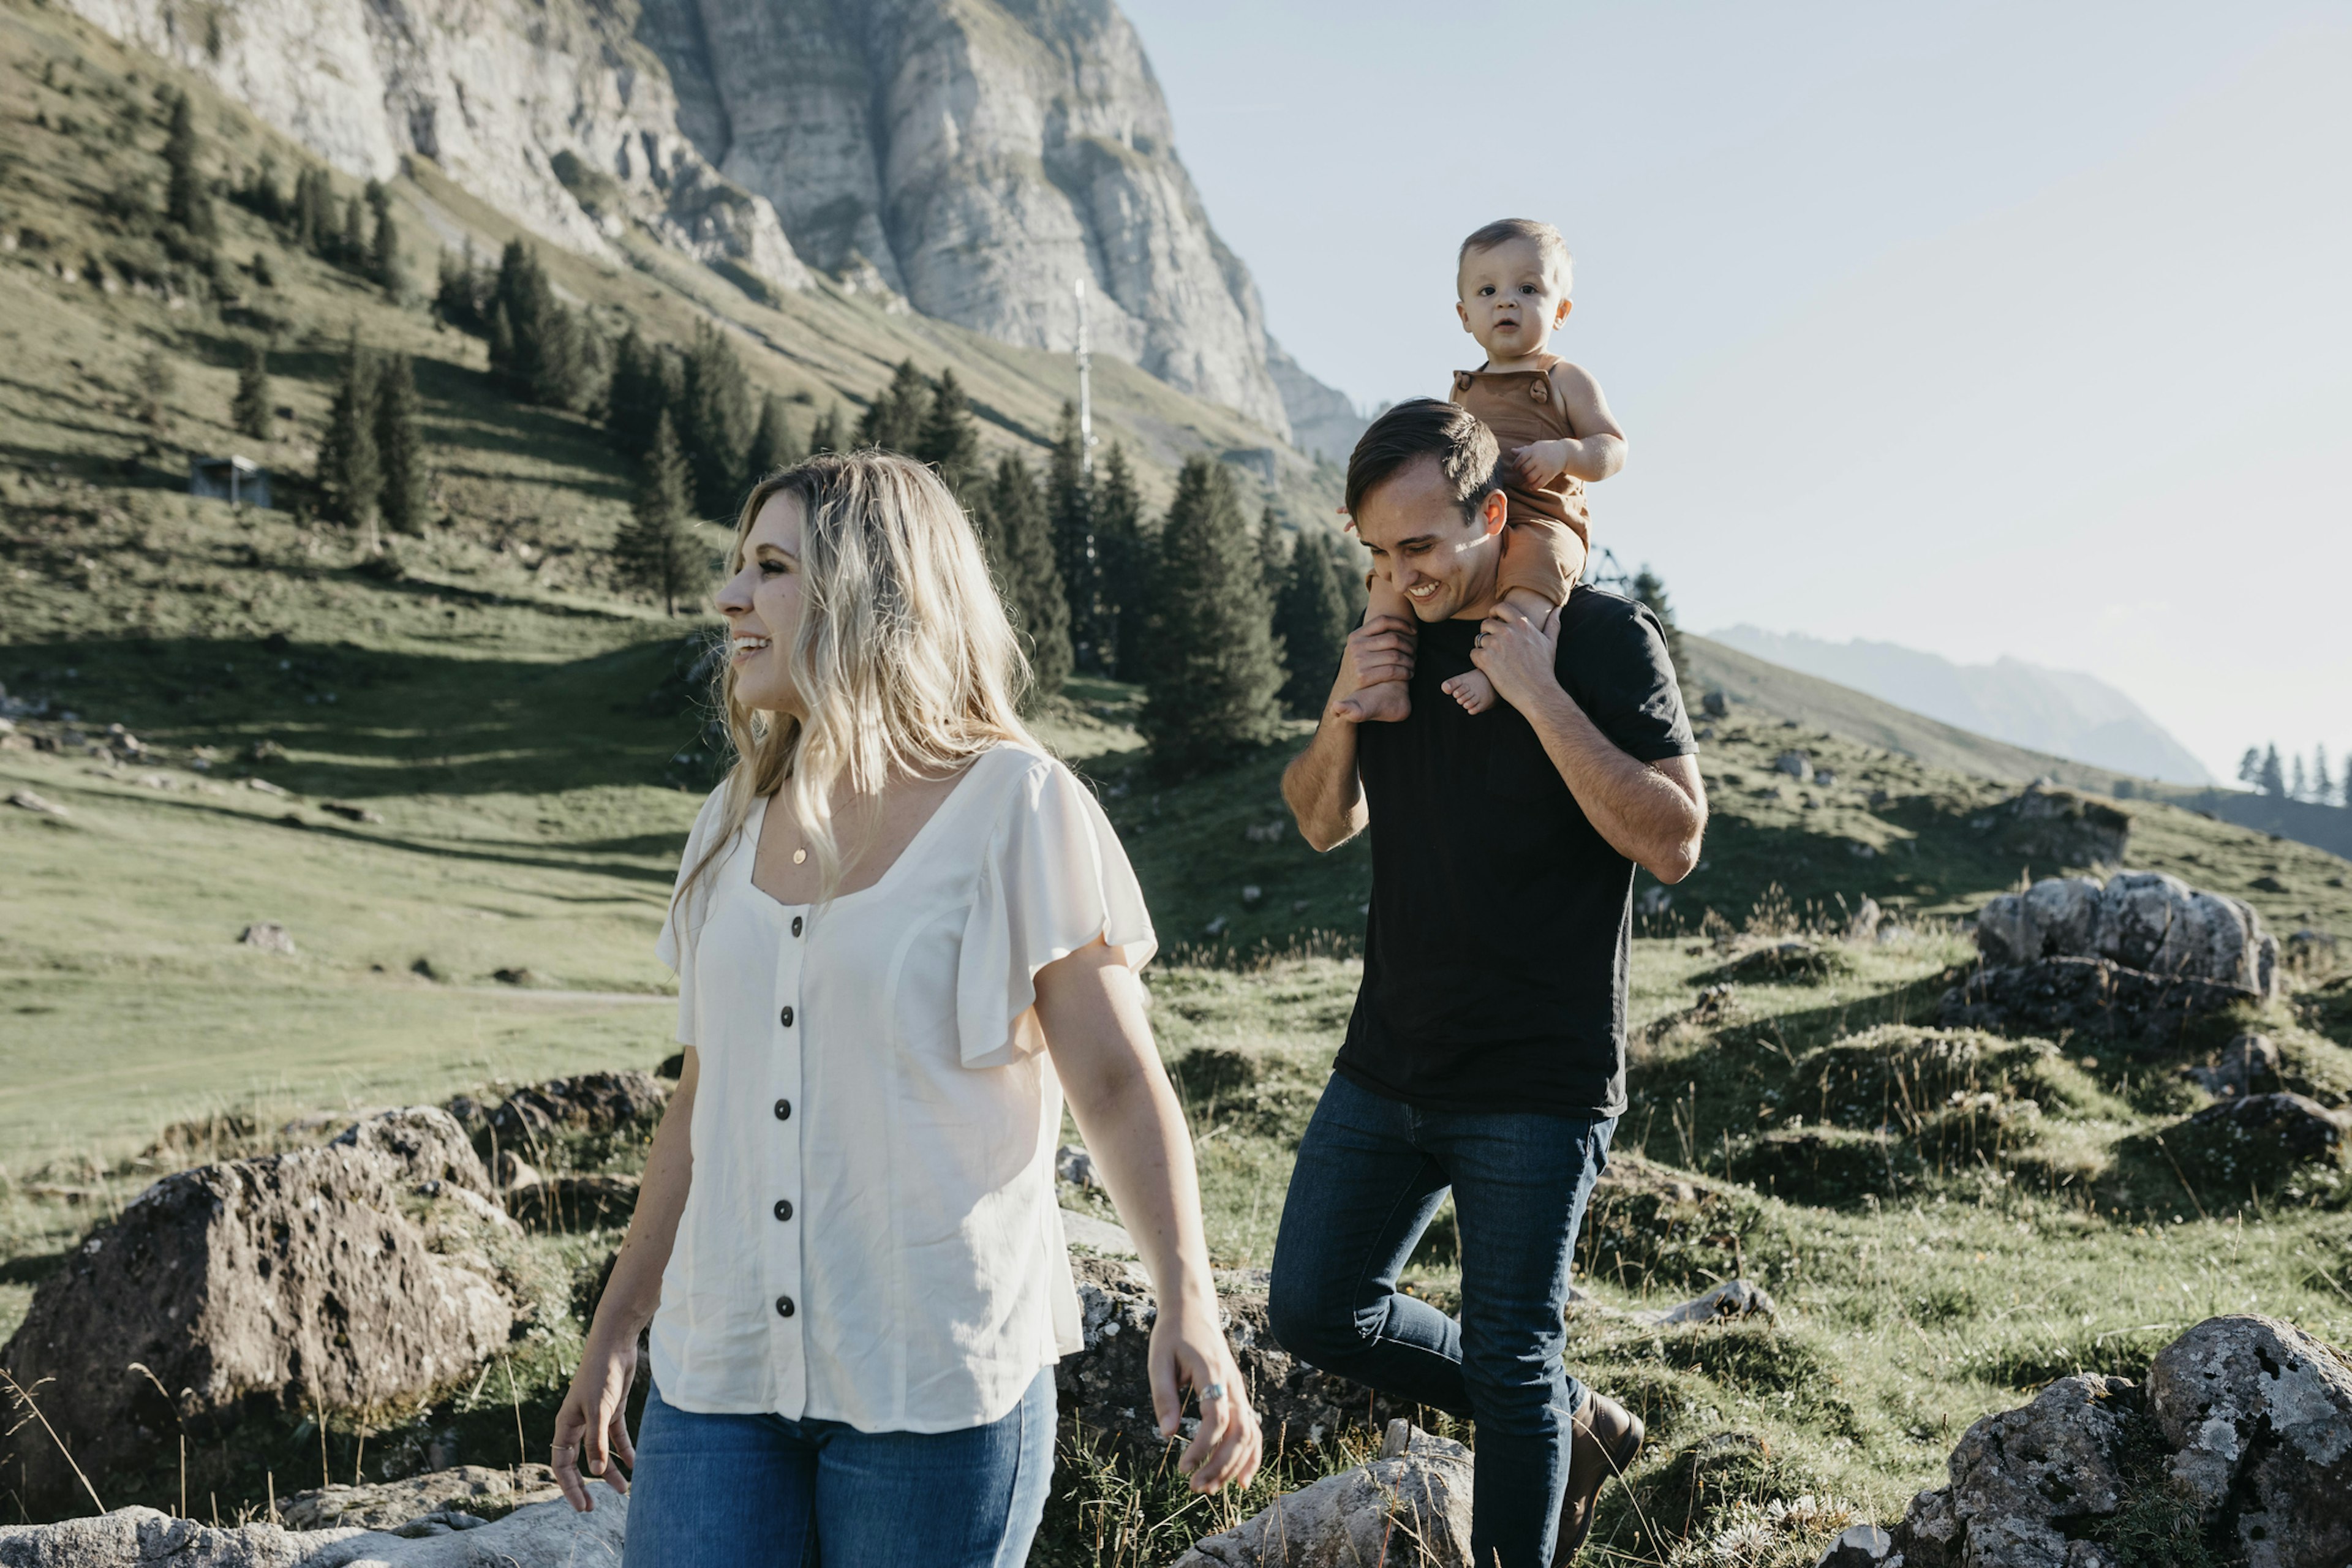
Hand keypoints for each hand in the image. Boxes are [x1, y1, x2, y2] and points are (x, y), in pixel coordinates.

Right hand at [551, 1329, 638, 1510]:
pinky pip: (616, 1437)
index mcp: (566, 1426)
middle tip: (592, 1508)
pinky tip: (634, 1464)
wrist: (615, 1345)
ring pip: (600, 1452)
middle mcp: (578, 1424)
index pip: (562, 1465)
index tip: (581, 1506)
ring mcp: (596, 1418)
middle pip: (579, 1462)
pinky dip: (624, 1451)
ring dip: (609, 1471)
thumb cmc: (600, 1375)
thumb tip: (595, 1473)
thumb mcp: (599, 1411)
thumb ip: (597, 1442)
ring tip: (624, 1491)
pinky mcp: (613, 1410)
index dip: (569, 1487)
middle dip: (585, 1485)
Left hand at [1150, 1294, 1262, 1492]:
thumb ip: (1163, 1396)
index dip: (1203, 1446)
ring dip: (1233, 1465)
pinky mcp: (1238, 1396)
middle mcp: (1232, 1384)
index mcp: (1212, 1372)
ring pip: (1249, 1435)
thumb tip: (1166, 1434)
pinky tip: (1241, 1480)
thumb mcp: (1158, 1360)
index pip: (1216, 1418)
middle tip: (1194, 1485)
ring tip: (1210, 1488)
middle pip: (1239, 1432)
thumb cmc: (1172, 1335)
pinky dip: (1251, 1456)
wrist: (1193, 1310)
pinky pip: (1252, 1429)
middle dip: (1220, 1464)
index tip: (1183, 1467)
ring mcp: (1239, 1390)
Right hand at [1329, 614, 1415, 720]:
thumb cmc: (1359, 670)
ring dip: (1410, 661)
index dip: (1402, 624)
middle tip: (1414, 654)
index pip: (1383, 621)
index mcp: (1355, 636)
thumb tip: (1398, 625)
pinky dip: (1406, 672)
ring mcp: (1358, 661)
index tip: (1414, 632)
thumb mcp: (1359, 650)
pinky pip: (1393, 670)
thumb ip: (1371, 638)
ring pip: (1396, 655)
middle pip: (1393, 639)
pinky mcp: (1363, 676)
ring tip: (1413, 665)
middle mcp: (1355, 646)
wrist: (1344, 694)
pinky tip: (1409, 674)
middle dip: (1409, 646)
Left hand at [1469, 600, 1560, 712]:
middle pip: (1486, 623)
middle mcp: (1507, 631)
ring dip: (1483, 647)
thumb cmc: (1544, 669)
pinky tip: (1489, 668)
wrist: (1537, 692)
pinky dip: (1478, 660)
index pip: (1501, 607)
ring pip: (1479, 638)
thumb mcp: (1550, 643)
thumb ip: (1553, 623)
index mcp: (1522, 624)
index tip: (1494, 619)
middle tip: (1493, 644)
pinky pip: (1473, 653)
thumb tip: (1558, 609)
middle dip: (1487, 632)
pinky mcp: (1485, 658)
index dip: (1495, 612)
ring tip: (1494, 658)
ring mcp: (1495, 644)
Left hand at [1505, 440, 1571, 488]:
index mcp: (1533, 450)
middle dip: (1521, 473)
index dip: (1515, 465)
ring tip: (1528, 477)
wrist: (1564, 453)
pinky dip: (1533, 487)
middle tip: (1523, 473)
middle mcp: (1538, 459)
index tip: (1515, 468)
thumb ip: (1524, 450)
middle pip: (1523, 470)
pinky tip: (1531, 486)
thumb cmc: (1546, 449)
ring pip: (1530, 478)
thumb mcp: (1536, 446)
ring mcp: (1544, 468)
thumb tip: (1512, 451)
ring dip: (1526, 480)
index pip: (1519, 459)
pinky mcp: (1549, 475)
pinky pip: (1538, 484)